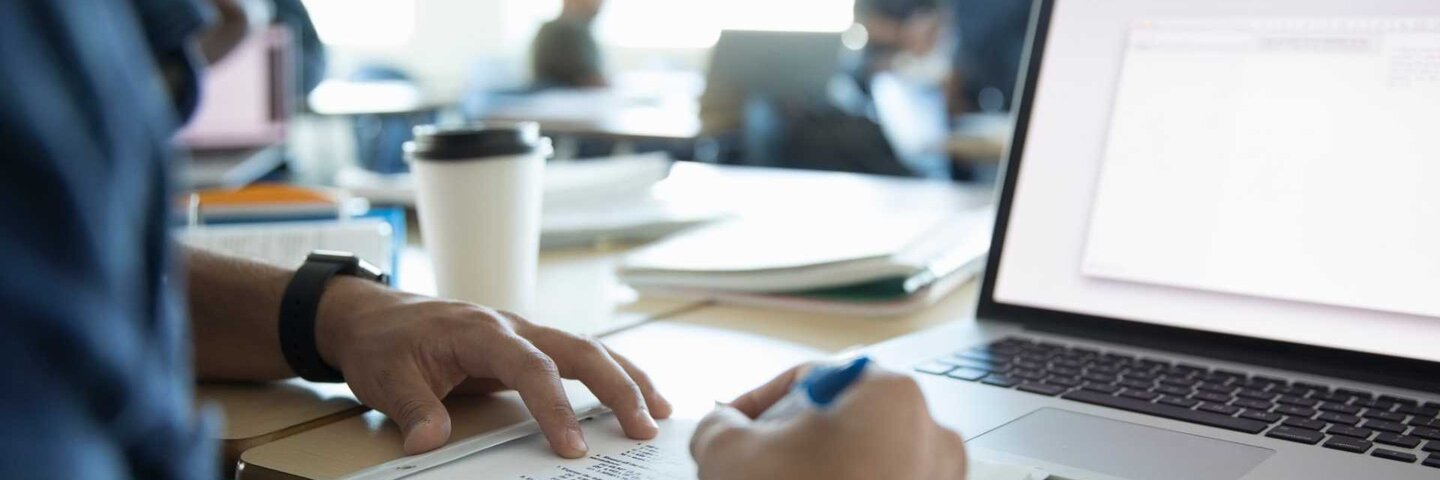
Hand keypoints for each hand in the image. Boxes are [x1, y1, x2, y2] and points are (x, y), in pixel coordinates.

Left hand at [314, 277, 671, 456]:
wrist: (372, 315)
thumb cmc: (383, 342)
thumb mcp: (386, 377)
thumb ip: (413, 408)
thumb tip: (430, 441)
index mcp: (480, 329)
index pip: (530, 366)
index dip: (555, 406)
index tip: (572, 446)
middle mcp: (511, 326)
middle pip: (579, 349)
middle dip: (617, 387)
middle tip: (645, 426)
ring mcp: (523, 333)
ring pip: (587, 349)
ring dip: (626, 378)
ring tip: (661, 412)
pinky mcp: (525, 347)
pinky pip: (576, 358)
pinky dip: (610, 375)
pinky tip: (634, 397)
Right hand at [690, 364, 965, 479]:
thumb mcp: (729, 452)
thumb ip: (719, 423)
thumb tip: (723, 426)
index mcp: (889, 395)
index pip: (810, 380)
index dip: (759, 405)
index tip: (736, 427)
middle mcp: (929, 433)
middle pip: (841, 422)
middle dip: (794, 443)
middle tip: (757, 468)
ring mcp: (938, 479)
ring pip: (864, 460)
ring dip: (823, 471)